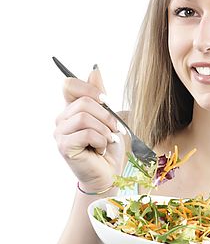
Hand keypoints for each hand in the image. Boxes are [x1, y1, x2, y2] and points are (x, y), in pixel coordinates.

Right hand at [53, 66, 124, 190]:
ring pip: (84, 117)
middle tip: (114, 130)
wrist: (109, 173)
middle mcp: (62, 119)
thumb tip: (94, 70)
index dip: (90, 89)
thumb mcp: (108, 117)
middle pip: (84, 102)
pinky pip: (86, 133)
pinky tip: (100, 149)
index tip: (107, 102)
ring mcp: (60, 133)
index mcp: (71, 109)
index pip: (69, 85)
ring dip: (104, 130)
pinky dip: (100, 141)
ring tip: (106, 141)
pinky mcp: (64, 146)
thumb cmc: (108, 147)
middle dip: (106, 116)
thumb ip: (100, 96)